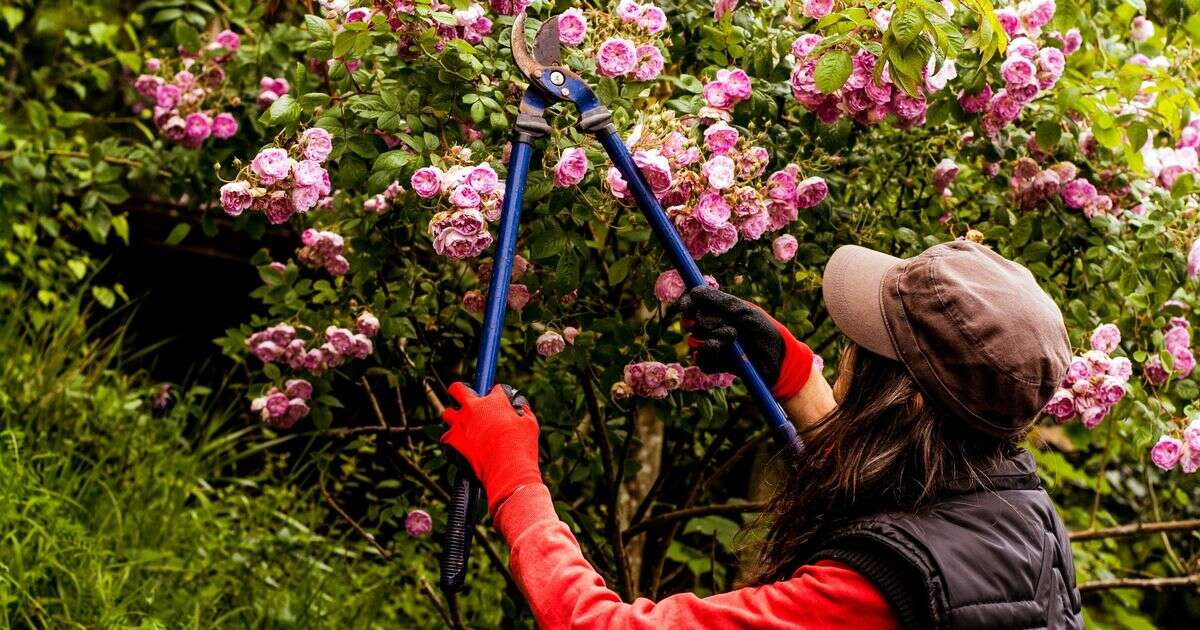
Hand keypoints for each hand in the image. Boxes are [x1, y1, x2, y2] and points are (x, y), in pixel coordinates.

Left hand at [442, 382, 541, 513]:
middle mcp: (474, 408)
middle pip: (457, 389)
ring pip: (448, 413)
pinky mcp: (451, 440)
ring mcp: (460, 423)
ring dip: (455, 418)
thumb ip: (523, 412)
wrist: (507, 470)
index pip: (494, 388)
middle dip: (460, 391)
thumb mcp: (530, 424)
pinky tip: (461, 447)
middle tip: (466, 400)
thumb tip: (520, 408)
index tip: (496, 400)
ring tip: (463, 427)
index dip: (496, 395)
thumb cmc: (521, 448)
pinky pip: (446, 437)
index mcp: (495, 401)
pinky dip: (452, 442)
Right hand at [679, 286, 814, 400]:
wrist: (776, 357)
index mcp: (716, 311)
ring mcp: (709, 346)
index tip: (688, 306)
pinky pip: (700, 358)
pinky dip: (712, 352)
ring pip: (694, 340)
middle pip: (692, 321)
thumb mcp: (743, 310)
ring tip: (734, 336)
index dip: (687, 304)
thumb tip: (694, 291)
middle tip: (730, 323)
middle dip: (709, 321)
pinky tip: (727, 351)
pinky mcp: (712, 364)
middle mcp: (710, 327)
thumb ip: (719, 300)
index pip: (692, 305)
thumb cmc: (763, 329)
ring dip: (715, 336)